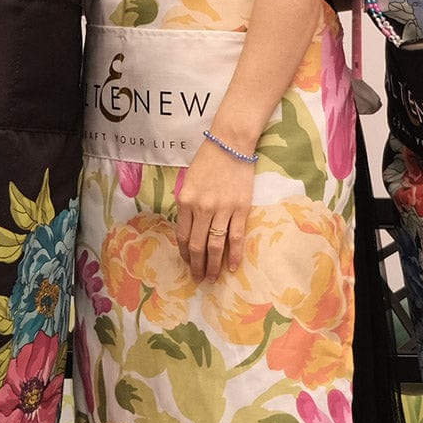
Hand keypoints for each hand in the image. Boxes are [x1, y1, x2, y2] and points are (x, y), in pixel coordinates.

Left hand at [175, 139, 254, 281]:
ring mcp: (223, 209)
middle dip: (197, 266)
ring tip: (213, 278)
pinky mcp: (241, 208)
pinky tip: (232, 266)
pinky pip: (236, 236)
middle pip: (197, 245)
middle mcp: (202, 207)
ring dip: (214, 265)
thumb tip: (188, 230)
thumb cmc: (207, 161)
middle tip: (199, 279)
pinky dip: (234, 254)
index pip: (182, 235)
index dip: (184, 254)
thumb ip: (187, 205)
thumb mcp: (188, 182)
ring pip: (216, 245)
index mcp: (185, 201)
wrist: (230, 144)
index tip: (187, 264)